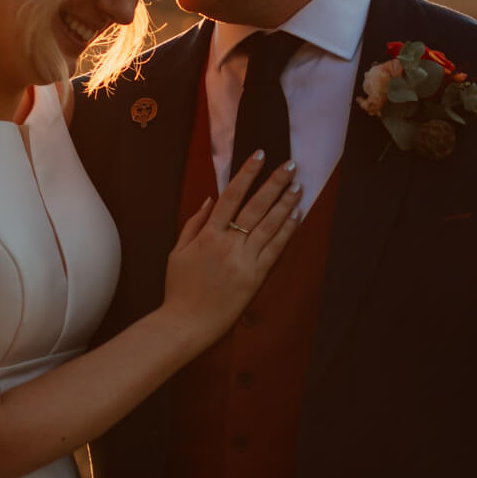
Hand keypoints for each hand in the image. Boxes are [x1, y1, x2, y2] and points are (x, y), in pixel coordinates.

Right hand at [162, 154, 301, 352]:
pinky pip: (275, 249)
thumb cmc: (179, 288)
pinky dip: (287, 231)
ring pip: (269, 225)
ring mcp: (244, 260)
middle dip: (275, 182)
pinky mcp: (255, 277)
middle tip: (291, 165)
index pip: (231, 196)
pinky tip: (296, 216)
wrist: (187, 322)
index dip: (247, 174)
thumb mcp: (177, 252)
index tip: (260, 155)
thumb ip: (193, 224)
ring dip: (286, 203)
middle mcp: (228, 243)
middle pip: (256, 205)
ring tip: (299, 186)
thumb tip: (209, 200)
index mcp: (208, 235)